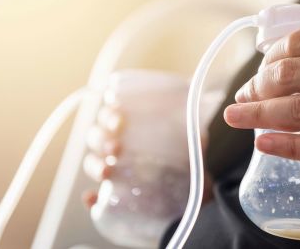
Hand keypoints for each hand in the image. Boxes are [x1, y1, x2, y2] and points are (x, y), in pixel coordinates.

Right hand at [81, 102, 214, 207]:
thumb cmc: (191, 160)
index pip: (110, 116)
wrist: (199, 194)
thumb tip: (209, 99)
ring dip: (95, 164)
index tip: (119, 119)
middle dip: (101, 139)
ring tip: (107, 170)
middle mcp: (119, 147)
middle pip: (96, 137)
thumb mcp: (195, 140)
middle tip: (116, 146)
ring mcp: (116, 172)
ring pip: (93, 163)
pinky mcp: (116, 199)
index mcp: (132, 129)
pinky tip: (91, 198)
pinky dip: (90, 199)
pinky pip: (94, 199)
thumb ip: (197, 123)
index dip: (109, 115)